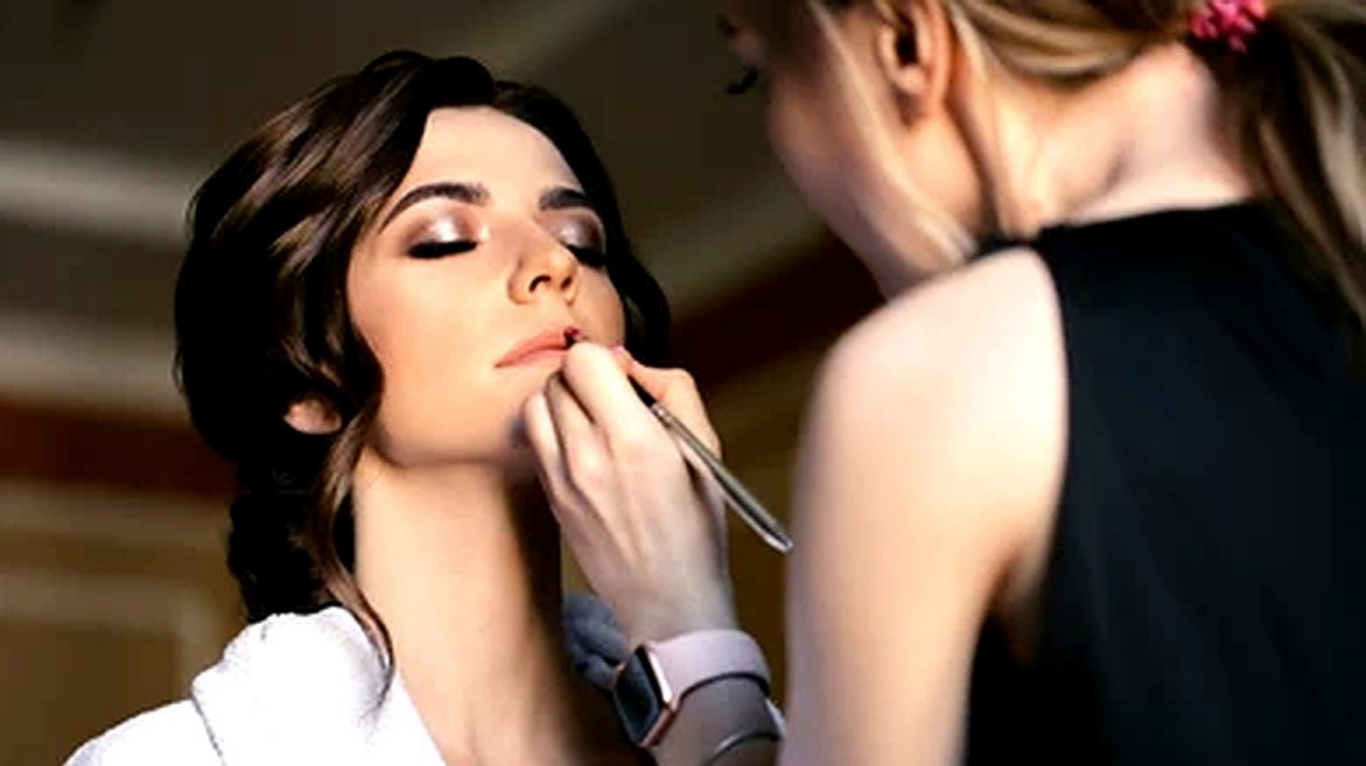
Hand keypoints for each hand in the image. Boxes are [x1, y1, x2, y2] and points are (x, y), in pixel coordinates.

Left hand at [523, 342, 735, 644]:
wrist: (669, 603)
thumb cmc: (696, 528)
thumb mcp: (705, 449)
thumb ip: (673, 389)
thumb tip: (631, 363)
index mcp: (634, 440)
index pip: (584, 359)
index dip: (605, 359)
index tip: (625, 378)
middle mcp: (588, 456)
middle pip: (557, 378)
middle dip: (585, 379)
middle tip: (614, 402)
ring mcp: (562, 480)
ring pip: (536, 405)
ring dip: (562, 403)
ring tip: (594, 423)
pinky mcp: (550, 499)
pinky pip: (536, 442)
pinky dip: (554, 433)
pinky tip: (586, 452)